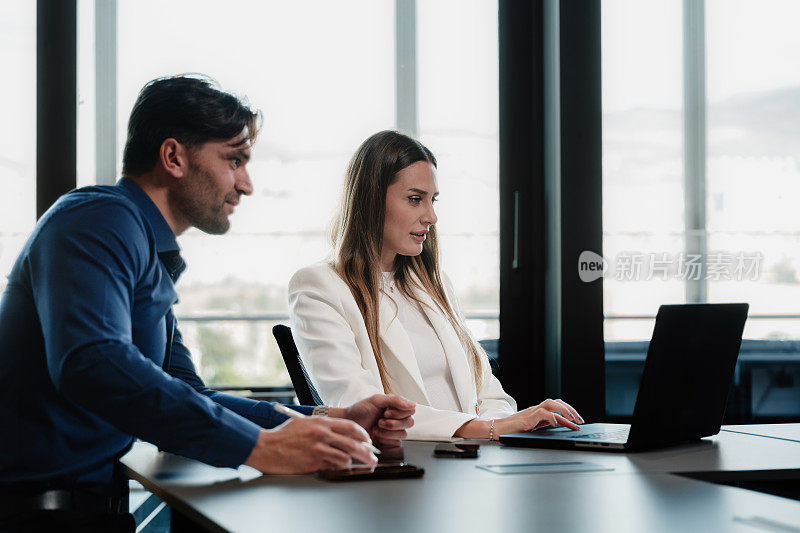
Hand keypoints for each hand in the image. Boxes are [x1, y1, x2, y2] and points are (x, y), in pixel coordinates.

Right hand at [243, 417, 377, 473]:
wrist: (266, 447)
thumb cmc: (283, 436)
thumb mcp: (304, 424)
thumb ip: (322, 427)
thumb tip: (339, 434)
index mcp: (321, 422)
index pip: (351, 426)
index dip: (363, 435)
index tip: (368, 441)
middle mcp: (323, 434)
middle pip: (354, 443)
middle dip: (367, 452)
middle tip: (373, 458)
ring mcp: (319, 448)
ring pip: (347, 457)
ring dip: (355, 462)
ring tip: (360, 465)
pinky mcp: (314, 462)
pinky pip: (334, 466)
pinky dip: (341, 468)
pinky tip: (343, 468)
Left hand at [340, 394, 415, 445]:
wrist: (348, 424)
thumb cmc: (359, 411)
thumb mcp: (376, 400)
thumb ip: (395, 400)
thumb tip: (413, 404)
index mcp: (395, 406)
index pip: (411, 410)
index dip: (400, 412)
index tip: (386, 411)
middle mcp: (396, 418)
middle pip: (410, 422)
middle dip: (394, 422)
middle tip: (380, 420)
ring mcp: (393, 431)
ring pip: (404, 433)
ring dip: (389, 431)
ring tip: (376, 427)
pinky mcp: (389, 442)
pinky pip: (397, 443)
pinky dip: (386, 439)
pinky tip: (377, 435)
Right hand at [495, 398, 582, 436]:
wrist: (498, 429)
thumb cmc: (513, 430)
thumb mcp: (534, 428)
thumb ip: (545, 424)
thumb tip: (559, 426)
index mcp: (539, 412)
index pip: (557, 407)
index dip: (570, 414)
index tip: (579, 423)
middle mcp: (537, 409)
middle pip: (557, 402)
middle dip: (571, 410)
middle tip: (580, 421)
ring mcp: (532, 412)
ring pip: (551, 404)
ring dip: (564, 410)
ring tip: (572, 420)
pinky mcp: (527, 417)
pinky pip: (542, 412)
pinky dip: (551, 417)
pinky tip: (556, 424)